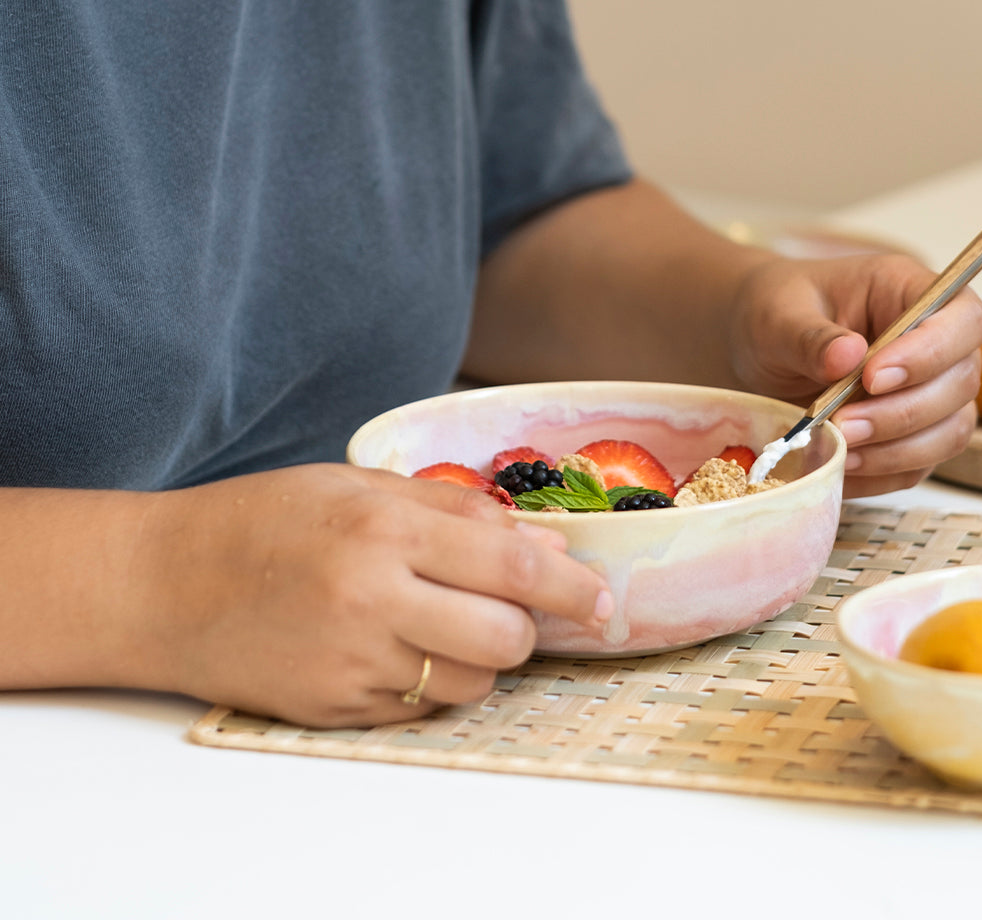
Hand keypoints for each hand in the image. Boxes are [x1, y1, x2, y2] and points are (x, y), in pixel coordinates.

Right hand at [140, 463, 611, 726]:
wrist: (165, 584)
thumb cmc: (264, 520)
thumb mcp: (359, 486)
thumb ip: (457, 513)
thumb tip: (545, 544)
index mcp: (383, 529)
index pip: (514, 568)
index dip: (575, 587)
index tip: (602, 597)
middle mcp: (373, 599)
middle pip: (507, 638)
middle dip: (527, 626)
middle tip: (509, 607)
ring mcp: (352, 663)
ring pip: (473, 682)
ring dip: (482, 656)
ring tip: (443, 622)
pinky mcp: (335, 709)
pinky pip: (422, 709)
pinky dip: (433, 682)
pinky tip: (401, 647)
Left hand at [726, 252, 981, 496]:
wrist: (755, 349)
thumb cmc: (773, 315)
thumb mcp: (778, 316)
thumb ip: (810, 336)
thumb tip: (848, 356)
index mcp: (908, 291)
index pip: (962, 318)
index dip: (931, 351)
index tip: (873, 377)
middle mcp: (933, 343)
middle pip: (961, 383)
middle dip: (904, 413)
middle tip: (842, 423)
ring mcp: (929, 393)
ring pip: (951, 432)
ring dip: (897, 450)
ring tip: (839, 449)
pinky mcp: (910, 437)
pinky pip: (917, 466)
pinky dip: (880, 474)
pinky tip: (838, 466)